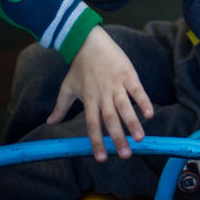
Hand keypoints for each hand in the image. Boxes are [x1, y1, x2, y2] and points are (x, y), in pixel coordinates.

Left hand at [48, 26, 153, 160]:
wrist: (88, 41)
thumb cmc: (79, 66)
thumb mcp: (67, 87)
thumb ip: (60, 107)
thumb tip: (49, 123)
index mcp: (89, 100)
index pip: (92, 125)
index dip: (97, 142)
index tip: (102, 158)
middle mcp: (102, 95)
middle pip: (110, 119)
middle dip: (118, 138)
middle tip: (126, 155)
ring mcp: (116, 84)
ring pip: (125, 107)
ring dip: (133, 123)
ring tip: (140, 138)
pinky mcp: (128, 74)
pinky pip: (137, 90)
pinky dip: (144, 101)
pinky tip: (149, 113)